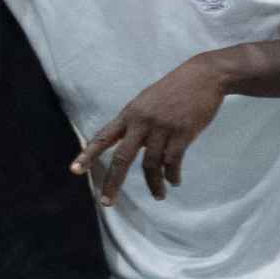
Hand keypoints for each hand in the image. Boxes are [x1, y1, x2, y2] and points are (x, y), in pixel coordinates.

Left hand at [76, 52, 232, 202]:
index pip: (103, 137)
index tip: (75, 170)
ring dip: (154, 184)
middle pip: (122, 158)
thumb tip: (128, 144)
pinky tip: (173, 182)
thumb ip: (135, 122)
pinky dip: (172, 175)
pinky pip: (172, 161)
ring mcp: (162, 128)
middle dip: (113, 182)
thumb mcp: (146, 101)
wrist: (204, 76)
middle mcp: (142, 123)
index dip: (88, 154)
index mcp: (129, 114)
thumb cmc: (174, 89)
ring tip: (158, 195)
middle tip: (107, 202)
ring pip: (151, 164)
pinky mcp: (183, 133)